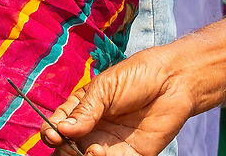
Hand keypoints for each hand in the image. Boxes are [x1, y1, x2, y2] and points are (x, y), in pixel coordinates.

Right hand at [45, 45, 198, 155]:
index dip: (52, 131)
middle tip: (67, 145)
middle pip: (69, 148)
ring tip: (93, 150)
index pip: (59, 125)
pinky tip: (101, 153)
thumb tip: (63, 130)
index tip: (53, 134)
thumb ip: (84, 110)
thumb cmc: (137, 76)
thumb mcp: (104, 88)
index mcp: (83, 109)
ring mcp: (111, 144)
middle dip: (64, 151)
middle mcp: (94, 129)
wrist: (173, 82)